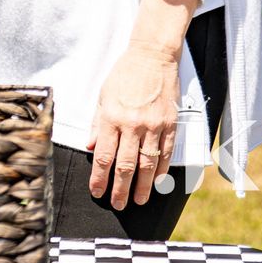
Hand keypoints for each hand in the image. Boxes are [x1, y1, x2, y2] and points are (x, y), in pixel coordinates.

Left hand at [87, 42, 179, 209]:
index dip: (100, 178)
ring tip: (138, 200)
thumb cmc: (123, 76)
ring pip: (147, 165)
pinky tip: (156, 183)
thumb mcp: (102, 96)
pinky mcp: (170, 125)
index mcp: (112, 118)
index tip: (97, 191)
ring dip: (142, 187)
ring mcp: (153, 126)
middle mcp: (132, 125)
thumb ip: (97, 124)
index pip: (104, 156)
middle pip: (125, 165)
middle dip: (120, 189)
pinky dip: (161, 171)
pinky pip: (165, 154)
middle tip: (118, 205)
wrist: (152, 58)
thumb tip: (91, 148)